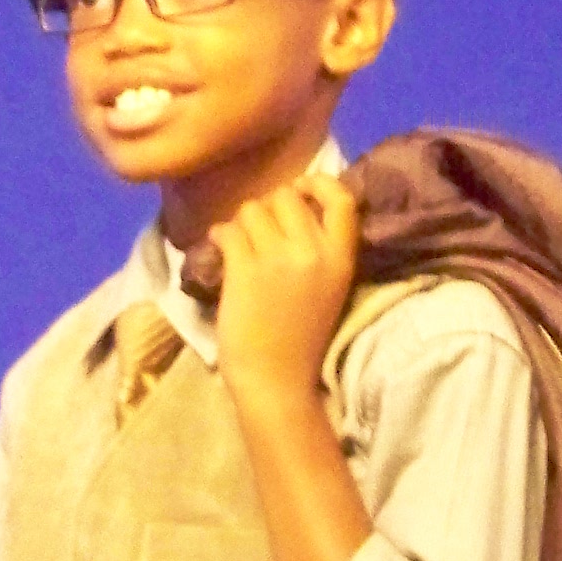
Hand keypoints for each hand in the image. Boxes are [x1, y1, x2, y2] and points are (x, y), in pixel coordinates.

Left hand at [208, 169, 361, 405]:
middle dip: (267, 206)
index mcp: (342, 256)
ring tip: (237, 242)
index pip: (343, 199)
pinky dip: (219, 234)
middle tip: (257, 228)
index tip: (299, 189)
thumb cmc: (301, 336)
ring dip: (240, 222)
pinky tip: (218, 248)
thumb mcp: (329, 285)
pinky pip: (227, 231)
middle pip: (287, 196)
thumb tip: (295, 208)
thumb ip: (320, 248)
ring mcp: (277, 259)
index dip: (319, 183)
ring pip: (252, 209)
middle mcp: (313, 251)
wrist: (278, 377)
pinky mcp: (244, 271)